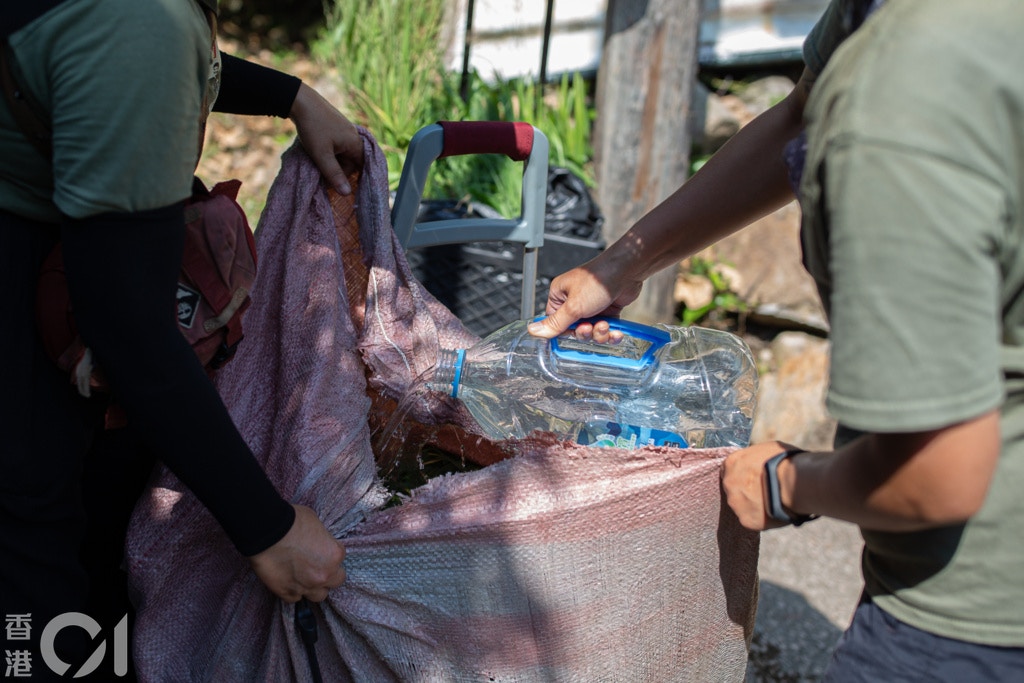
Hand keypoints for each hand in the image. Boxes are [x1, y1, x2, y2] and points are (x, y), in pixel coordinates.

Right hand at [249, 504, 345, 602]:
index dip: (329, 553)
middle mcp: (324, 574)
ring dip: (314, 587)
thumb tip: (319, 543)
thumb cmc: (291, 521)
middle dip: (329, 574)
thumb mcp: (316, 523)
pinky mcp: (286, 593)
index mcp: (334, 555)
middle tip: (316, 565)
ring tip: (304, 577)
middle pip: (336, 581)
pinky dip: (293, 591)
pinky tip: (288, 580)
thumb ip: (323, 539)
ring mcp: (306, 587)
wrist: (266, 531)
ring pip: (319, 596)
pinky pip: (295, 598)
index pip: (340, 558)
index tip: (320, 550)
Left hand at [289, 83, 364, 194]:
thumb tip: (347, 193)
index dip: (352, 178)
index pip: (362, 168)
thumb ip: (334, 175)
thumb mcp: (322, 156)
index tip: (339, 186)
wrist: (300, 101)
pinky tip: (317, 150)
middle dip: (338, 170)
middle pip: (351, 162)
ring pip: (343, 154)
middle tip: (322, 175)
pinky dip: (329, 152)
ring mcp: (345, 130)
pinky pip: (337, 145)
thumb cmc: (313, 129)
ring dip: (332, 161)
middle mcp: (354, 136)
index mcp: (355, 144)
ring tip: (317, 161)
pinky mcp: (336, 126)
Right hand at [526, 253, 642, 338]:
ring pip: (592, 332)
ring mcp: (592, 307)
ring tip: (605, 325)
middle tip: (590, 327)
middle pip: (574, 330)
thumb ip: (555, 323)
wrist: (626, 271)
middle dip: (585, 333)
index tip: (573, 334)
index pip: (555, 323)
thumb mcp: (573, 306)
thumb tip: (533, 331)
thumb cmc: (597, 280)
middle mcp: (574, 302)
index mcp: (560, 296)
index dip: (564, 333)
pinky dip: (611, 334)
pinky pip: (606, 330)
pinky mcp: (607, 311)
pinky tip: (616, 332)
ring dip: (599, 334)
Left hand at [721, 440, 800, 530]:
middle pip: (733, 489)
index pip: (729, 470)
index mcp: (731, 463)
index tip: (752, 479)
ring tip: (771, 503)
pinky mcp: (746, 520)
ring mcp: (736, 503)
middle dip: (746, 491)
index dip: (741, 475)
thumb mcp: (766, 449)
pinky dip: (762, 518)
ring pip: (741, 506)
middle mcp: (728, 483)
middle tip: (763, 491)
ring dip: (753, 505)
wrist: (793, 482)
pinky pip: (752, 520)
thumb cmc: (784, 461)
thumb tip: (757, 462)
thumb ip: (755, 458)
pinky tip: (774, 513)